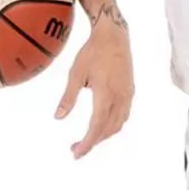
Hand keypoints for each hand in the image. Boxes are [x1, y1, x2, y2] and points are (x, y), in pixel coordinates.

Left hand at [55, 6, 132, 159]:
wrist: (114, 36)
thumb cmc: (92, 52)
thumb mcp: (75, 73)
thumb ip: (68, 97)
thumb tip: (58, 117)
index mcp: (106, 94)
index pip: (96, 126)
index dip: (87, 143)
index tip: (76, 153)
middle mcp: (120, 98)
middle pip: (108, 130)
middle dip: (92, 142)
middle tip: (76, 149)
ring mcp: (127, 95)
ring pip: (118, 125)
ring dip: (103, 136)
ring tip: (87, 140)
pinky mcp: (130, 91)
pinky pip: (123, 116)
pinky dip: (112, 126)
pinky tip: (102, 126)